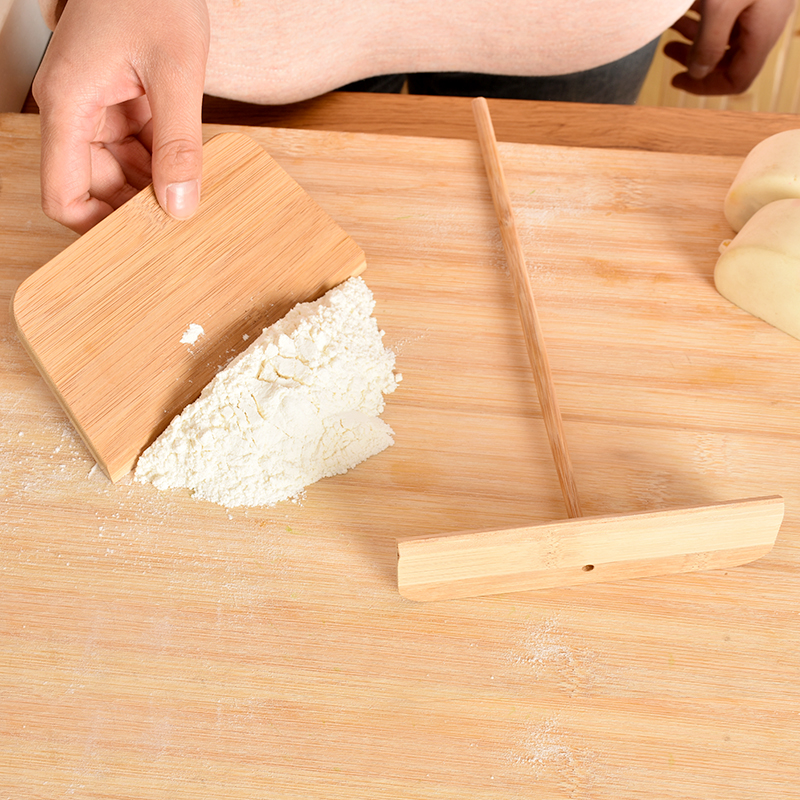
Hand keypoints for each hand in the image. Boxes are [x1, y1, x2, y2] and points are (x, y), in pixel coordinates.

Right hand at [33, 0, 209, 232]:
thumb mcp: (176, 71)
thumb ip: (178, 143)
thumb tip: (180, 205)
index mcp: (68, 103)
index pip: (62, 192)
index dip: (95, 227)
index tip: (137, 244)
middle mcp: (74, 109)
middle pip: (94, 186)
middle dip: (133, 208)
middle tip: (179, 228)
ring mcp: (96, 106)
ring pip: (118, 171)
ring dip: (153, 188)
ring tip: (192, 200)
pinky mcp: (120, 101)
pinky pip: (136, 148)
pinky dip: (162, 163)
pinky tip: (189, 171)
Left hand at [664, 0, 794, 94]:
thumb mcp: (720, 5)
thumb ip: (708, 43)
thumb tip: (696, 73)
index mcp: (761, 36)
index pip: (736, 81)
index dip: (704, 87)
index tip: (675, 81)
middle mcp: (766, 25)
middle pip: (729, 59)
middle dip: (694, 58)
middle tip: (667, 49)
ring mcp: (765, 8)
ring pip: (728, 35)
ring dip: (697, 34)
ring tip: (673, 23)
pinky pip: (734, 14)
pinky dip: (709, 15)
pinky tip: (689, 6)